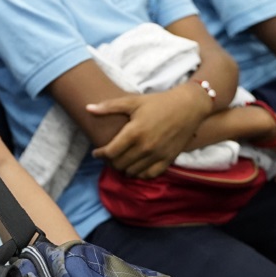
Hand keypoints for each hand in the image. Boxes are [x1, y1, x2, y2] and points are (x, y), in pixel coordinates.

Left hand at [85, 84, 209, 178]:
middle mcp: (145, 147)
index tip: (96, 152)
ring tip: (120, 161)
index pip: (110, 152)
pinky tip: (135, 166)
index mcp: (134, 132)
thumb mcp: (133, 101)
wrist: (188, 107)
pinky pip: (149, 175)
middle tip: (108, 156)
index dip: (100, 154)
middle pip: (120, 164)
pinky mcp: (168, 160)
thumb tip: (87, 108)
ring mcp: (157, 155)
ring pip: (133, 172)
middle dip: (110, 161)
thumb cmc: (158, 102)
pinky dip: (139, 174)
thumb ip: (109, 106)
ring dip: (123, 168)